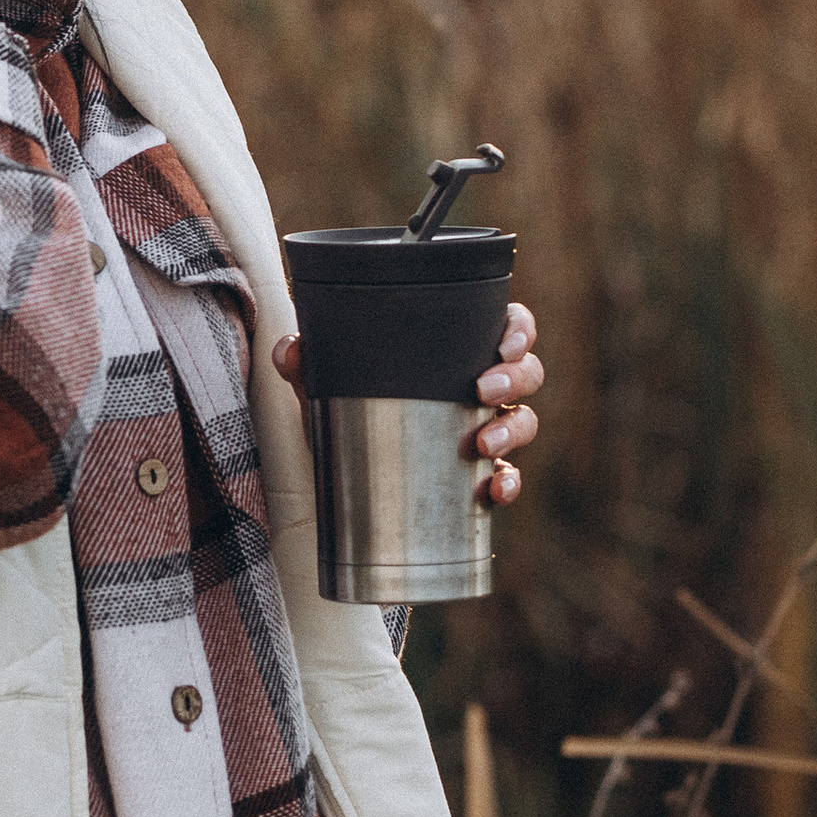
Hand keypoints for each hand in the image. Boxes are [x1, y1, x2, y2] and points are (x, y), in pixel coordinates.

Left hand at [271, 300, 543, 505]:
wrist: (340, 477)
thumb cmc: (350, 409)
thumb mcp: (327, 386)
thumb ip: (308, 364)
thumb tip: (289, 349)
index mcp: (458, 351)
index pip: (508, 326)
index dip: (519, 330)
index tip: (505, 344)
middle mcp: (482, 388)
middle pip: (526, 372)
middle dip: (514, 379)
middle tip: (483, 390)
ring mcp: (486, 431)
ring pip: (524, 421)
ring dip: (512, 430)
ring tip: (481, 444)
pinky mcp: (480, 477)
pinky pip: (508, 478)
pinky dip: (507, 484)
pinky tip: (494, 490)